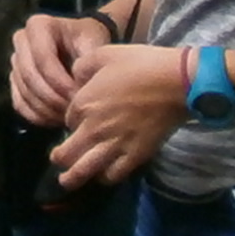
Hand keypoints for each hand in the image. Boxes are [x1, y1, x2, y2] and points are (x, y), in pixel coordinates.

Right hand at [10, 10, 111, 124]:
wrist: (81, 43)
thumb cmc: (89, 40)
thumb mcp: (94, 43)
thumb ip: (89, 61)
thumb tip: (79, 85)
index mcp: (38, 25)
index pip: (43, 58)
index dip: (60, 82)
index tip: (79, 97)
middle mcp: (21, 40)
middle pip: (30, 76)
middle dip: (53, 99)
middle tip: (74, 113)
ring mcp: (15, 61)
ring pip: (24, 92)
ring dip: (47, 109)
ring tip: (70, 117)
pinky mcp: (15, 80)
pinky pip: (19, 103)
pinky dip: (38, 116)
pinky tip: (57, 119)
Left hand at [52, 43, 193, 191]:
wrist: (177, 82)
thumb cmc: (141, 64)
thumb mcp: (104, 54)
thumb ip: (82, 66)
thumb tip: (75, 77)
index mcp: (82, 104)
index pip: (66, 121)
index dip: (70, 122)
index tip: (76, 121)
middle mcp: (93, 129)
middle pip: (67, 154)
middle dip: (58, 159)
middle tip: (57, 161)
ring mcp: (114, 145)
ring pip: (84, 171)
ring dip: (73, 178)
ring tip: (68, 181)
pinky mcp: (135, 156)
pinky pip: (113, 175)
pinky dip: (104, 178)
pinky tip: (102, 175)